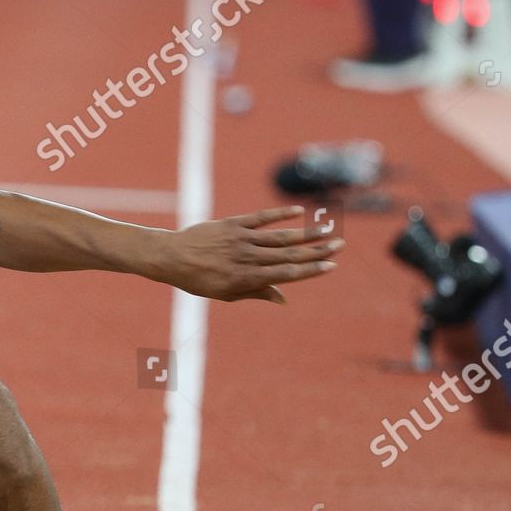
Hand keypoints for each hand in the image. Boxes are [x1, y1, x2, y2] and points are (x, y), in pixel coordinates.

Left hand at [161, 206, 341, 304]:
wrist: (170, 257)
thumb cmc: (198, 280)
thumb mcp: (226, 294)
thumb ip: (256, 293)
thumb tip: (283, 299)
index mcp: (247, 279)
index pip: (286, 273)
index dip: (310, 269)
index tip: (331, 265)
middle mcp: (247, 258)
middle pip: (289, 254)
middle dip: (316, 250)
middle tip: (340, 245)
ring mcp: (241, 240)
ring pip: (279, 236)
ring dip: (305, 233)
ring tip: (327, 230)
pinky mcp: (233, 225)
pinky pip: (260, 218)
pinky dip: (280, 214)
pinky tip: (298, 211)